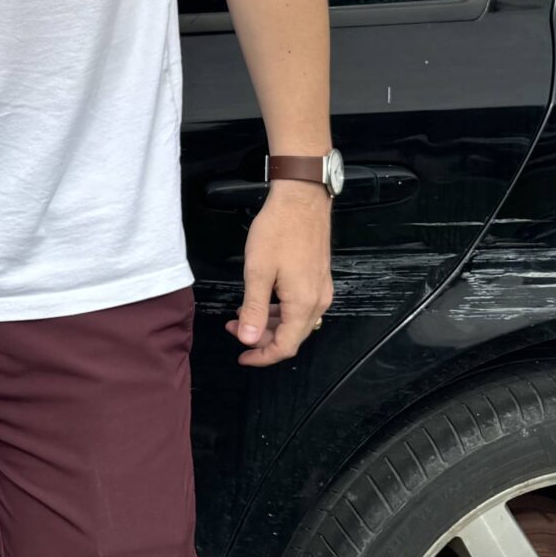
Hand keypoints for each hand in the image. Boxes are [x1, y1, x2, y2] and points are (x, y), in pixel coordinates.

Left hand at [233, 182, 334, 366]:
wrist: (301, 200)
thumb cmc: (279, 230)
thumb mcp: (258, 272)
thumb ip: (253, 309)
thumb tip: (248, 340)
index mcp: (303, 304)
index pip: (285, 346)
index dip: (262, 356)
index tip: (242, 357)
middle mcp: (318, 301)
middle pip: (292, 336)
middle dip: (262, 339)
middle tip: (235, 329)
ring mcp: (320, 289)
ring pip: (295, 322)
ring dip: (269, 324)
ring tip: (241, 315)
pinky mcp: (318, 279)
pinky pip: (300, 306)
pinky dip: (279, 311)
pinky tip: (261, 301)